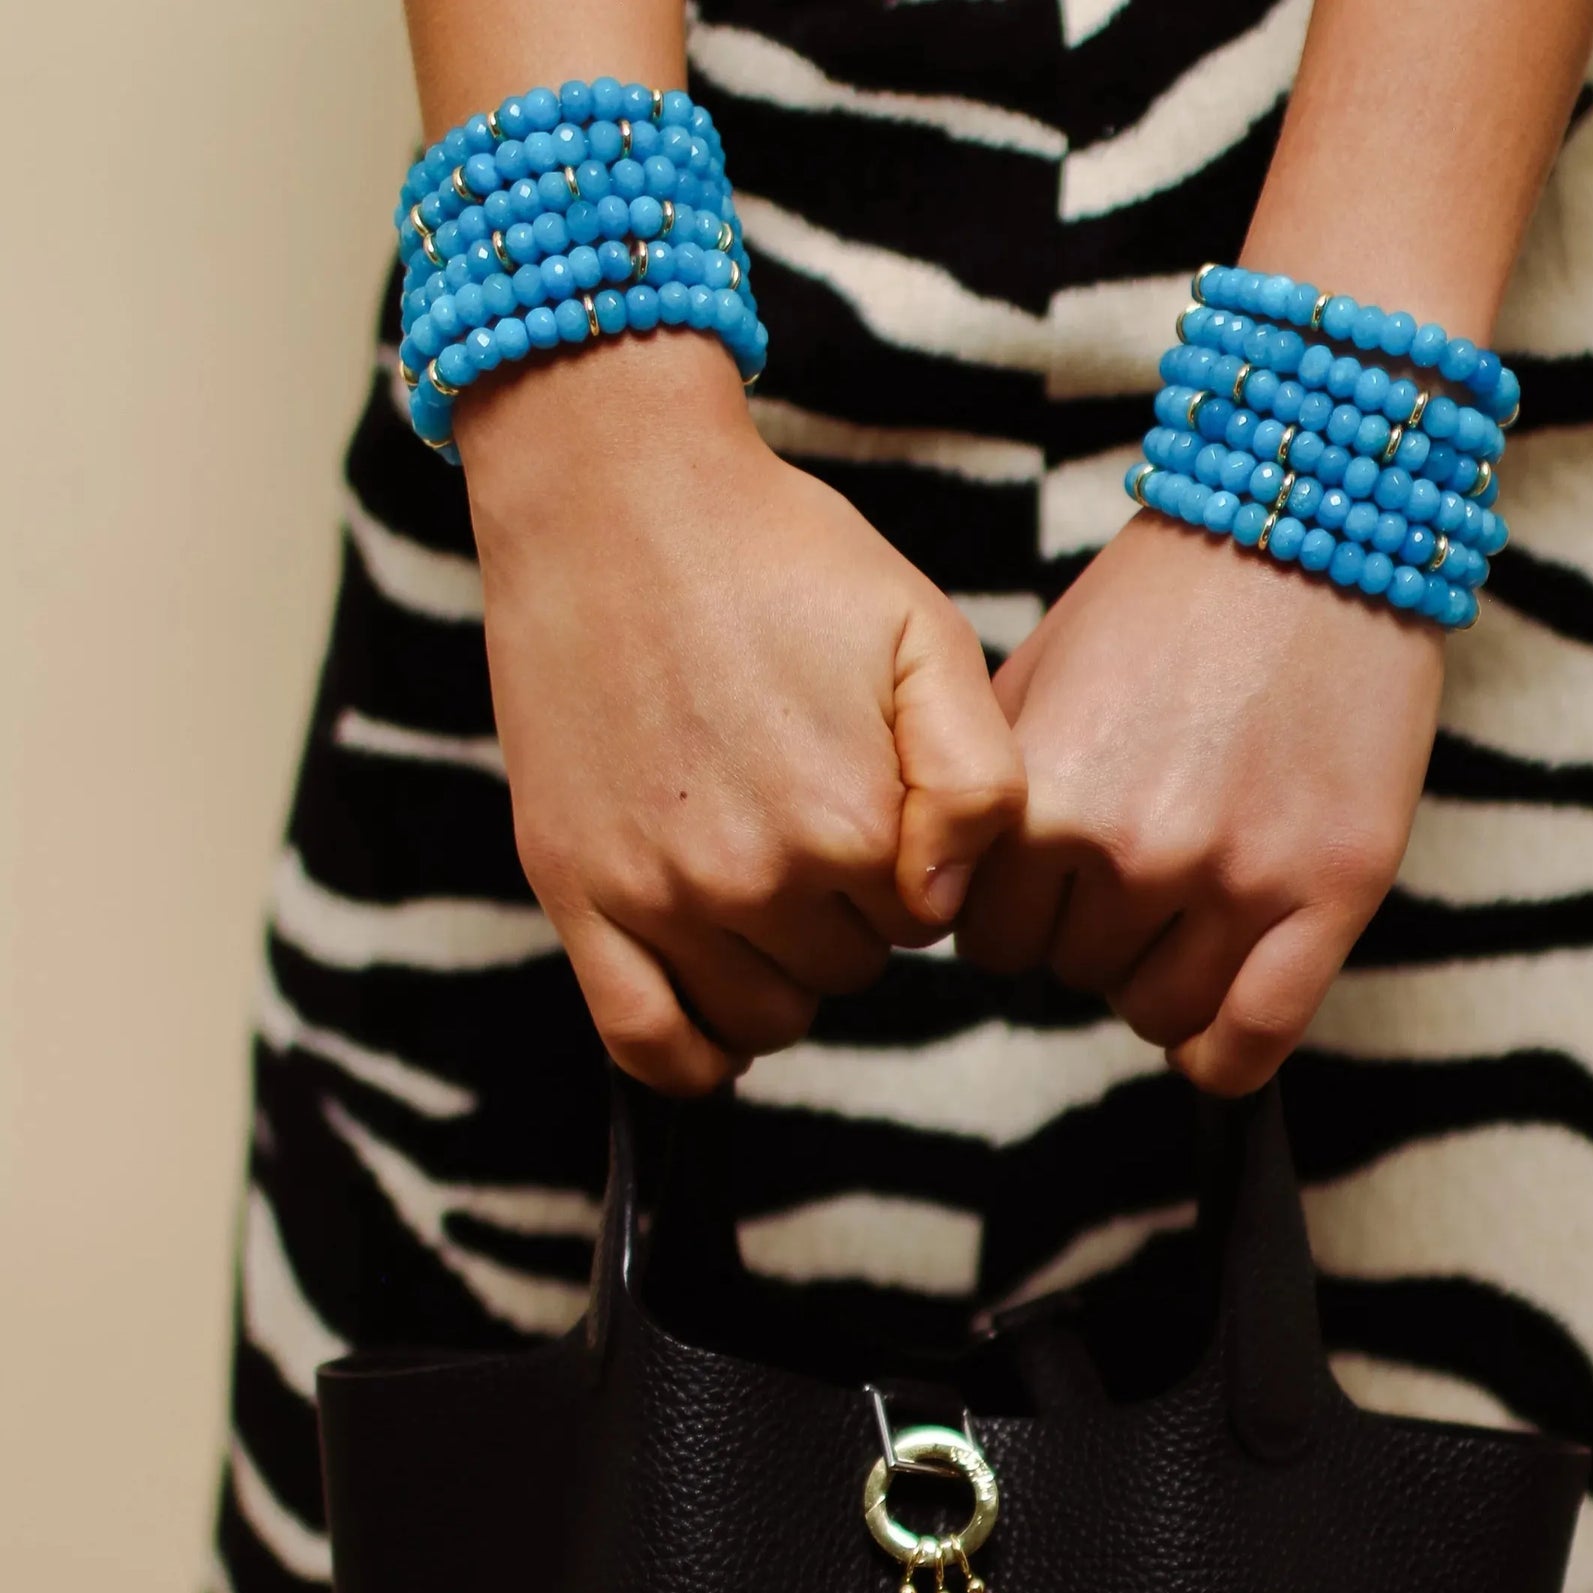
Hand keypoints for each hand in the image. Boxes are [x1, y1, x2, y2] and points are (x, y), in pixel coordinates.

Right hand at [459, 339, 1025, 1091]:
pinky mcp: (575, 894)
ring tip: (754, 876)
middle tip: (798, 811)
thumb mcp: (926, 637)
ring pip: (758, 1019)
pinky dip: (689, 1057)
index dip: (907, 871)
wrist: (614, 496)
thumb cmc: (781, 559)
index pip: (920, 927)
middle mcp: (755, 879)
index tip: (872, 801)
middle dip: (841, 916)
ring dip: (773, 972)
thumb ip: (977, 784)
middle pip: (842, 974)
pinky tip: (712, 1018)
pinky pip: (644, 1042)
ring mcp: (658, 896)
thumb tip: (942, 904)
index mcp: (852, 827)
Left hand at [955, 513, 1443, 1093]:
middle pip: (1071, 975)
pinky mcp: (1332, 891)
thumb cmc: (1167, 600)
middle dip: (1091, 934)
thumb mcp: (1038, 680)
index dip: (1017, 915)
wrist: (1314, 523)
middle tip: (1138, 864)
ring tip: (1189, 903)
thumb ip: (992, 800)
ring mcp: (1237, 876)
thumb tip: (956, 904)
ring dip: (1161, 977)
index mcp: (1043, 797)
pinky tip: (1217, 1032)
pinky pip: (1252, 1039)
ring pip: (1155, 1011)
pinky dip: (1224, 1057)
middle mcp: (1133, 847)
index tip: (1052, 884)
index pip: (988, 941)